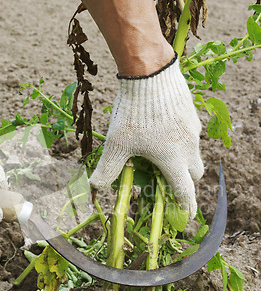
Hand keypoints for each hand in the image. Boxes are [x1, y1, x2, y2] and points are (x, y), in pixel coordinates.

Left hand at [89, 54, 203, 218]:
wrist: (151, 74)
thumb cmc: (134, 113)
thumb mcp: (117, 144)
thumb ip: (107, 169)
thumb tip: (95, 187)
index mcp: (173, 160)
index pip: (185, 191)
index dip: (186, 206)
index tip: (187, 216)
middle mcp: (188, 147)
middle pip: (194, 174)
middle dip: (185, 183)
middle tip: (169, 182)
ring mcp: (192, 129)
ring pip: (194, 153)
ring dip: (183, 160)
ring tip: (161, 154)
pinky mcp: (190, 114)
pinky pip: (190, 134)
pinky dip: (180, 141)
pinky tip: (161, 131)